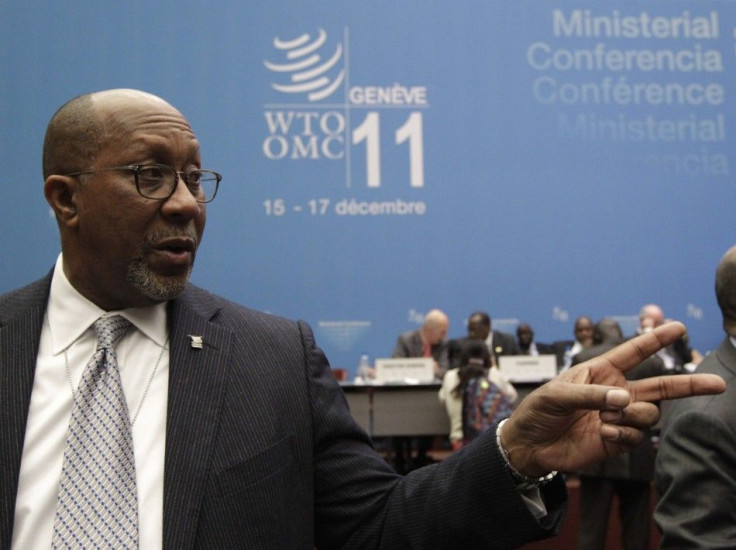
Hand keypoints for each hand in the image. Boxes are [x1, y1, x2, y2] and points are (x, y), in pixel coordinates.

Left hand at [500, 322, 724, 476]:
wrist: (530, 445)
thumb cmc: (538, 411)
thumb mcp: (556, 394)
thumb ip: (590, 395)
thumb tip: (624, 399)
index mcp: (601, 371)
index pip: (634, 352)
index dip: (655, 340)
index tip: (679, 327)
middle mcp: (616, 392)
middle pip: (661, 386)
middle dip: (689, 384)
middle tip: (718, 383)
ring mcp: (619, 417)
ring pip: (649, 414)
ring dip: (631, 416)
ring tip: (604, 420)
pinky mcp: (618, 440)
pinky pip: (637, 436)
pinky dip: (622, 435)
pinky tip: (603, 434)